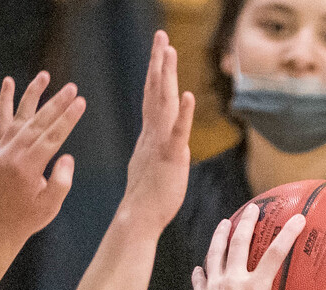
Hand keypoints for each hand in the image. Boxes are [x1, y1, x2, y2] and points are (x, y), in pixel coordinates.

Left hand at [0, 72, 85, 247]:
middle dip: (57, 103)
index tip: (81, 103)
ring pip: (21, 116)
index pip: (53, 136)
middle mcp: (13, 153)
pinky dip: (5, 101)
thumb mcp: (51, 206)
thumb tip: (67, 156)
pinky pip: (1, 120)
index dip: (68, 118)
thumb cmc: (27, 218)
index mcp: (28, 167)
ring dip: (33, 94)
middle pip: (39, 122)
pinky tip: (8, 82)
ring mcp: (3, 149)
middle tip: (72, 87)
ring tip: (45, 75)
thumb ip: (62, 180)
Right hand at [120, 31, 195, 235]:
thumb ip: (156, 149)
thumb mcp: (151, 165)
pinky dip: (183, 113)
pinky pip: (177, 132)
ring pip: (164, 103)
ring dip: (167, 76)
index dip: (155, 71)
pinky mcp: (171, 158)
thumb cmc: (146, 199)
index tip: (158, 49)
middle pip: (156, 91)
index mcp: (150, 135)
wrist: (138, 218)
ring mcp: (161, 144)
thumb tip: (161, 143)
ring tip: (169, 50)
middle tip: (161, 36)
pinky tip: (187, 94)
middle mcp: (153, 134)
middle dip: (159, 62)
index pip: (152, 96)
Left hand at [181, 206, 325, 289]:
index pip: (275, 254)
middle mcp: (232, 281)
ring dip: (220, 236)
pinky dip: (201, 270)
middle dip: (247, 222)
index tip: (298, 217)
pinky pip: (200, 277)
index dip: (288, 234)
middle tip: (254, 208)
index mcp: (253, 289)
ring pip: (216, 253)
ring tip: (224, 223)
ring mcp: (213, 286)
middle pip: (239, 243)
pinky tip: (200, 268)